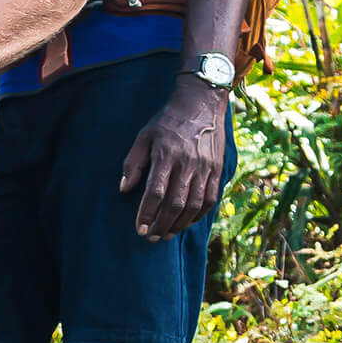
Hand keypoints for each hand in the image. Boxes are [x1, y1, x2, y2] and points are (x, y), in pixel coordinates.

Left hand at [117, 76, 228, 241]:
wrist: (201, 105)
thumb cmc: (167, 121)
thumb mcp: (144, 135)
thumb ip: (133, 162)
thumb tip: (124, 189)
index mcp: (166, 155)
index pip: (155, 192)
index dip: (147, 213)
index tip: (140, 229)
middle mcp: (187, 164)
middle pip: (175, 204)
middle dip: (162, 224)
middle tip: (151, 237)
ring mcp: (205, 169)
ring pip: (193, 206)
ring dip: (179, 224)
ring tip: (165, 234)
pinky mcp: (217, 171)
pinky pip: (209, 200)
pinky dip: (198, 216)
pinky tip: (185, 223)